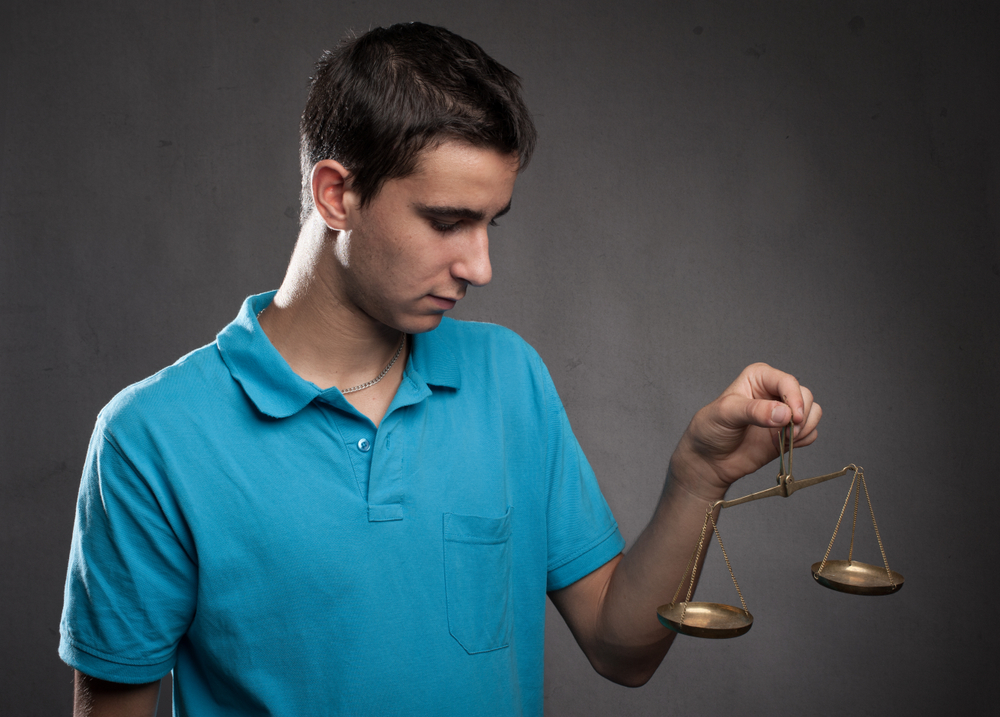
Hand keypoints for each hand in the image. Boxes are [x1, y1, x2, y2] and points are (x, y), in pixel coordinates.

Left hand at [671, 363, 821, 500]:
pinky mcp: (788, 433)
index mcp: (759, 377)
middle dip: (801, 415)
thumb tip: (784, 413)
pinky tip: (784, 445)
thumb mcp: (726, 414)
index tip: (792, 418)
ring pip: (813, 412)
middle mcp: (774, 392)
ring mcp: (782, 413)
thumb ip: (754, 411)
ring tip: (784, 439)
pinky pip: (811, 432)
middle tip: (786, 432)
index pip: (788, 382)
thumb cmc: (710, 429)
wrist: (709, 460)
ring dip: (805, 427)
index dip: (794, 399)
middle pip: (806, 396)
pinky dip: (804, 439)